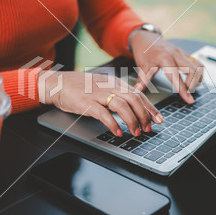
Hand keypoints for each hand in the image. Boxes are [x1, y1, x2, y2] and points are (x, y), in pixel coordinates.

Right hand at [40, 71, 162, 136]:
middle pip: (134, 99)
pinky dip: (113, 124)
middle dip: (144, 115)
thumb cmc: (78, 87)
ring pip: (122, 106)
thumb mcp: (101, 86)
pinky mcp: (86, 103)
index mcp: (114, 82)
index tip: (158, 119)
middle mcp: (109, 86)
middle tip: (148, 128)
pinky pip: (103, 114)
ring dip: (132, 120)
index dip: (150, 107)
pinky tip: (118, 132)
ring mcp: (98, 94)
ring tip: (136, 132)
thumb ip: (116, 94)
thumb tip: (131, 107)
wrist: (56, 83)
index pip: (138, 94)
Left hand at [129, 30, 203, 103]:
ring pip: (198, 66)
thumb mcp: (142, 66)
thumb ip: (142, 80)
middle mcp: (175, 54)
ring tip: (191, 87)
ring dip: (197, 78)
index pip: (176, 76)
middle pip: (192, 70)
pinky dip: (199, 73)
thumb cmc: (144, 51)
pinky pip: (197, 62)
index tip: (189, 100)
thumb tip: (137, 91)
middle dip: (192, 84)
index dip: (183, 89)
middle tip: (187, 93)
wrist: (146, 38)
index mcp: (164, 57)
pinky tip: (194, 80)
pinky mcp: (185, 53)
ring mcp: (182, 53)